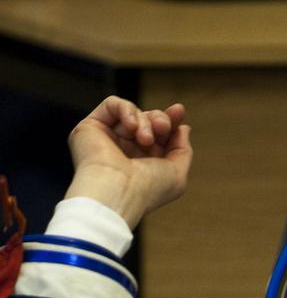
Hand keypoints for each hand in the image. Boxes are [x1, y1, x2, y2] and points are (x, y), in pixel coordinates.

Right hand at [64, 95, 192, 229]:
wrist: (118, 193)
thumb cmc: (147, 190)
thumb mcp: (177, 175)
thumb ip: (183, 150)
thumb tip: (183, 128)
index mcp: (144, 163)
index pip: (159, 134)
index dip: (171, 121)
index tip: (179, 111)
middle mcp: (126, 151)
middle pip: (148, 120)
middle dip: (161, 120)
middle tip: (163, 127)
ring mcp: (108, 139)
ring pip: (133, 113)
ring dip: (145, 121)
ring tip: (146, 139)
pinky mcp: (91, 127)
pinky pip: (112, 104)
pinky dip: (126, 110)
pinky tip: (131, 127)